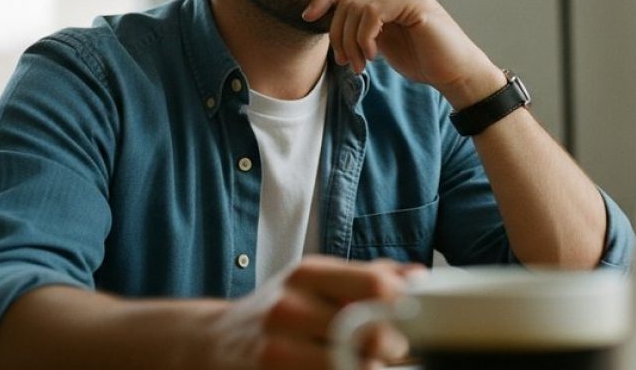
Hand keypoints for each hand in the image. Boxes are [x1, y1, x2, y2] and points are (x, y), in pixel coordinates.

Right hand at [200, 256, 420, 369]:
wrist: (215, 342)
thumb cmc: (278, 309)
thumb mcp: (315, 280)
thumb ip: (367, 276)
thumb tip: (419, 277)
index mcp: (307, 275)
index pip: (375, 285)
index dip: (405, 307)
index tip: (415, 319)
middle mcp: (289, 309)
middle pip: (367, 333)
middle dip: (394, 347)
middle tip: (398, 352)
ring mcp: (276, 351)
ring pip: (349, 368)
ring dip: (371, 369)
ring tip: (372, 365)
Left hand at [302, 0, 505, 107]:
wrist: (454, 72)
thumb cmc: (421, 57)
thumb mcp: (380, 37)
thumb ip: (360, 22)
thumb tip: (324, 15)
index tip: (308, 17)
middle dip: (337, 31)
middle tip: (344, 60)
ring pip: (356, 5)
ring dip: (350, 40)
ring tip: (359, 64)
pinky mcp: (414, 0)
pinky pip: (372, 12)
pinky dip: (364, 37)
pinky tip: (372, 56)